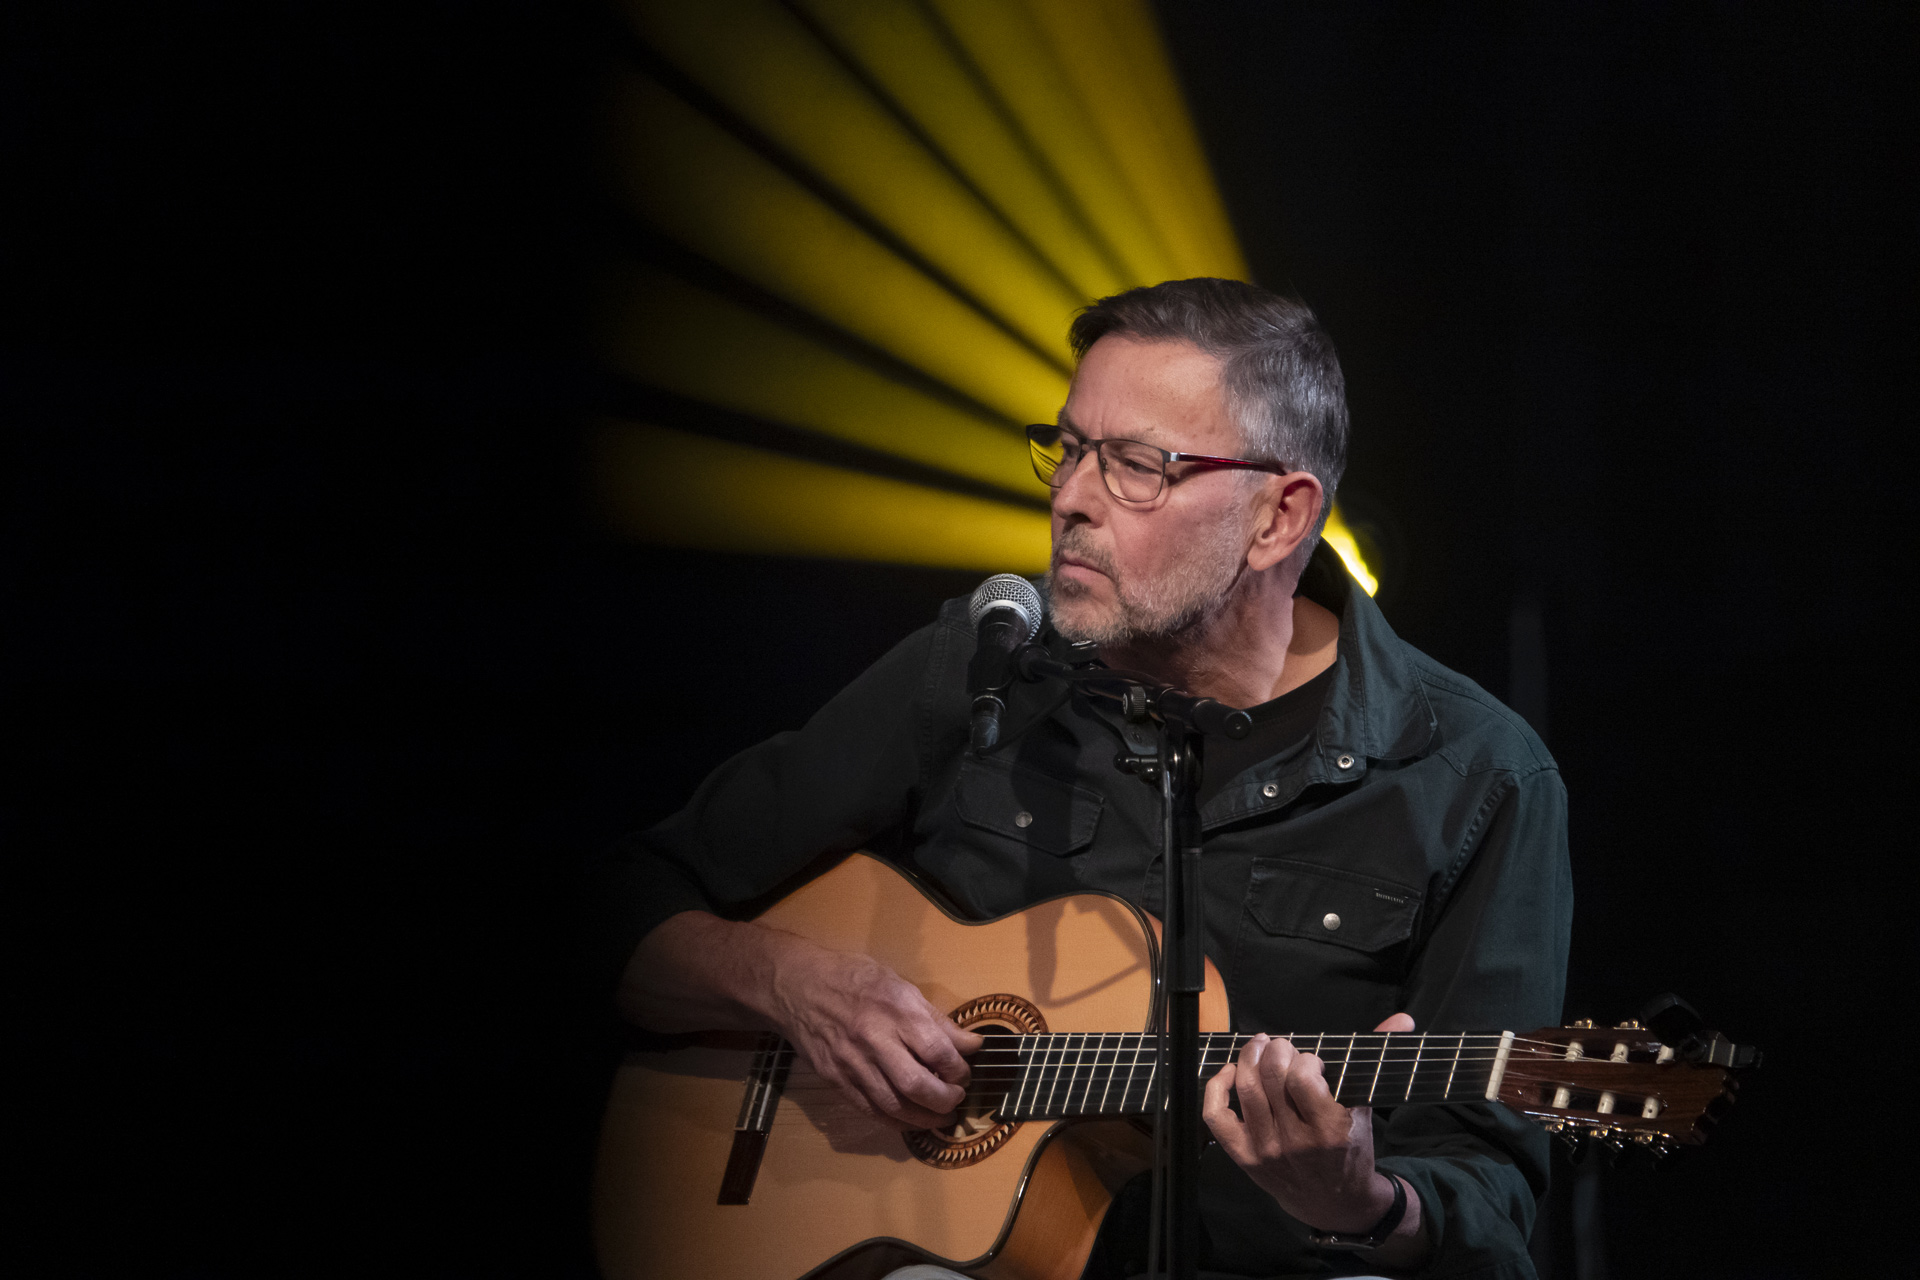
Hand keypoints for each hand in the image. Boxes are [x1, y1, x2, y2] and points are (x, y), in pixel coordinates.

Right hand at [767, 942, 983, 1130]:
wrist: (797, 986)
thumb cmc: (852, 978)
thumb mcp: (899, 985)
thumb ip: (935, 1018)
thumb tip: (970, 1044)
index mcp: (895, 1009)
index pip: (937, 1050)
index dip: (959, 1068)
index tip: (965, 1071)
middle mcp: (874, 1039)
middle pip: (917, 1085)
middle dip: (945, 1099)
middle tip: (957, 1098)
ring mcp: (852, 1063)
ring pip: (894, 1105)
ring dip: (924, 1118)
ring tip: (941, 1116)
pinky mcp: (836, 1080)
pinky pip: (870, 1110)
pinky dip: (896, 1121)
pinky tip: (911, 1120)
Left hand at [1203, 1012, 1423, 1248]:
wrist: (1334, 1203)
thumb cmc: (1351, 1150)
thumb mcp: (1366, 1110)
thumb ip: (1375, 1062)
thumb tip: (1401, 1018)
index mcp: (1329, 1130)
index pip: (1301, 1077)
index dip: (1304, 1059)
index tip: (1311, 1062)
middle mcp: (1294, 1141)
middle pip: (1271, 1077)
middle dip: (1277, 1050)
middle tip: (1284, 1047)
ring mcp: (1265, 1150)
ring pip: (1246, 1089)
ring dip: (1250, 1057)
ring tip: (1260, 1047)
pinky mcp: (1244, 1157)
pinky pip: (1216, 1117)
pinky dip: (1218, 1087)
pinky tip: (1231, 1072)